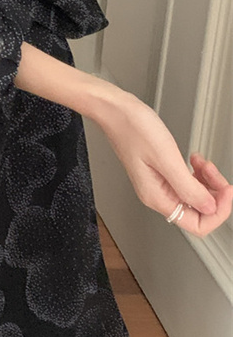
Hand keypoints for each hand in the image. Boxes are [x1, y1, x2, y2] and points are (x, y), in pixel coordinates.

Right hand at [95, 91, 232, 237]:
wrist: (115, 112)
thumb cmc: (133, 129)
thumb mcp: (166, 158)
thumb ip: (189, 188)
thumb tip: (209, 207)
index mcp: (157, 197)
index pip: (196, 224)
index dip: (217, 210)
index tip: (225, 191)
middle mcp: (157, 195)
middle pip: (198, 210)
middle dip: (214, 193)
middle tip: (215, 173)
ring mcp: (159, 184)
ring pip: (195, 195)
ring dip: (207, 181)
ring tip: (203, 163)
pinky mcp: (161, 172)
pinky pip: (187, 182)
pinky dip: (197, 173)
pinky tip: (194, 160)